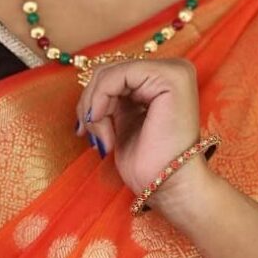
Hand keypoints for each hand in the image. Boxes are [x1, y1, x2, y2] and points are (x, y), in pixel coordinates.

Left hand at [74, 58, 201, 195]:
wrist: (169, 188)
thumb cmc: (149, 163)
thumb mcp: (123, 120)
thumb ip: (112, 98)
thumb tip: (88, 89)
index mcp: (164, 78)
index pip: (114, 73)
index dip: (91, 99)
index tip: (84, 130)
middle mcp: (173, 69)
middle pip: (109, 70)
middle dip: (90, 104)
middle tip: (89, 134)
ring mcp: (174, 70)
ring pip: (109, 73)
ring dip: (94, 108)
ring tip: (101, 138)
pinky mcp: (170, 77)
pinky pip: (116, 76)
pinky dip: (100, 102)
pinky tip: (106, 131)